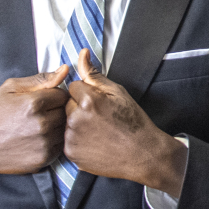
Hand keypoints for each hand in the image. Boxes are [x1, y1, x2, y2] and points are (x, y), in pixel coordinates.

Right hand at [0, 66, 69, 178]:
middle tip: (38, 114)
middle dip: (56, 111)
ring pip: (65, 129)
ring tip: (36, 127)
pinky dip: (52, 142)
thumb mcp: (10, 88)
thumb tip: (65, 70)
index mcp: (34, 103)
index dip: (53, 96)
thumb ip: (40, 79)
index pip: (63, 94)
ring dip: (56, 127)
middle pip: (66, 112)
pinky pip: (60, 146)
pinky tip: (36, 139)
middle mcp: (42, 124)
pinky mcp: (44, 158)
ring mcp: (43, 143)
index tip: (42, 100)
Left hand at [63, 50, 186, 194]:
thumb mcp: (117, 92)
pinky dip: (77, 140)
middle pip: (67, 104)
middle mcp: (76, 120)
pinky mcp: (71, 154)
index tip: (100, 103)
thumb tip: (81, 54)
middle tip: (100, 117)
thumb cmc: (133, 122)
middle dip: (79, 107)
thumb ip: (94, 74)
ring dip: (77, 124)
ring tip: (98, 130)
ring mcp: (72, 139)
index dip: (87, 93)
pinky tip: (94, 142)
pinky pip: (67, 140)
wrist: (143, 154)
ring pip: (66, 122)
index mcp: (88, 101)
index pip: (74, 86)